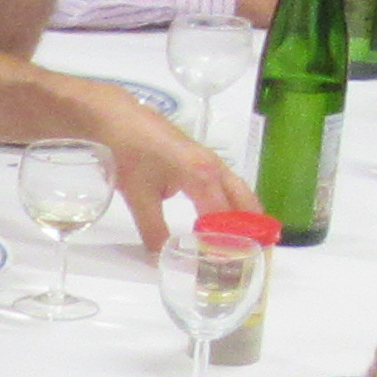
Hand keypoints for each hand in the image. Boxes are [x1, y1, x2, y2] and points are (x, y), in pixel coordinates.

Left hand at [74, 84, 259, 251]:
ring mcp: (204, 157)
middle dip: (252, 220)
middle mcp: (211, 165)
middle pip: (240, 196)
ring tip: (246, 232)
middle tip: (262, 244)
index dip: (230, 238)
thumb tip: (160, 258)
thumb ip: (153, 229)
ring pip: (231, 186)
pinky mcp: (193, 154)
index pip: (225, 214)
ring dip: (240, 208)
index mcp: (203, 174)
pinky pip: (218, 180)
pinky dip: (224, 197)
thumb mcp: (139, 196)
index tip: (235, 259)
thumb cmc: (129, 152)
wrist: (113, 116)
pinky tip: (213, 212)